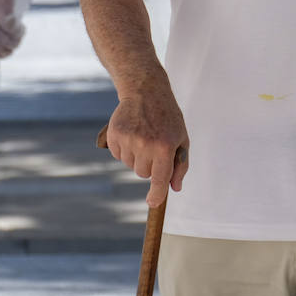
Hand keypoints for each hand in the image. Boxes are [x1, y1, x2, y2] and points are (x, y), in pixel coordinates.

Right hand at [102, 71, 189, 206]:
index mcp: (165, 147)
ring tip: (143, 135)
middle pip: (143, 174)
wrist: (146, 92)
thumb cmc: (168, 118)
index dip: (156, 194)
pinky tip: (131, 132)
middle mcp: (145, 145)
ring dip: (136, 156)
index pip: (159, 179)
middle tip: (154, 144)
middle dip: (149, 165)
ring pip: (130, 165)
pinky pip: (117, 155)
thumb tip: (174, 188)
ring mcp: (128, 140)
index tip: (152, 203)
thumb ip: (179, 165)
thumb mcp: (181, 139)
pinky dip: (124, 149)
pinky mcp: (114, 135)